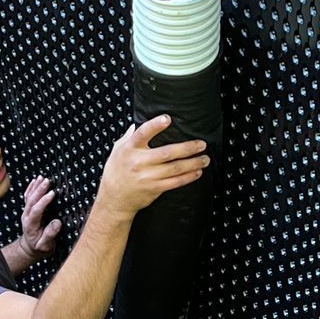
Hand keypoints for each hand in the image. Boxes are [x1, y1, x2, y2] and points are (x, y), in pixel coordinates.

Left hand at [17, 174, 61, 260]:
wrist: (29, 248)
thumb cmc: (39, 247)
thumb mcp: (45, 246)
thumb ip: (50, 235)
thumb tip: (57, 222)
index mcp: (31, 225)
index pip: (36, 210)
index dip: (44, 201)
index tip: (52, 193)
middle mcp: (26, 217)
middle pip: (31, 201)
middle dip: (39, 190)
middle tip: (47, 181)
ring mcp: (26, 213)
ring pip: (29, 197)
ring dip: (35, 187)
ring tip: (42, 178)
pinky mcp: (28, 210)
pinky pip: (27, 197)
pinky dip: (30, 188)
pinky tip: (35, 181)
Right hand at [96, 115, 210, 221]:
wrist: (114, 199)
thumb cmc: (116, 172)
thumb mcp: (117, 151)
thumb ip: (127, 137)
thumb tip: (135, 124)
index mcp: (129, 149)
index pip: (142, 134)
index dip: (155, 125)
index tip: (168, 118)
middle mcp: (139, 162)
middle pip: (167, 152)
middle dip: (188, 148)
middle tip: (202, 144)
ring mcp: (147, 177)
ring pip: (175, 168)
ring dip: (193, 163)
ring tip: (205, 158)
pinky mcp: (154, 188)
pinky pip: (175, 182)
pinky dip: (188, 177)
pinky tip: (197, 172)